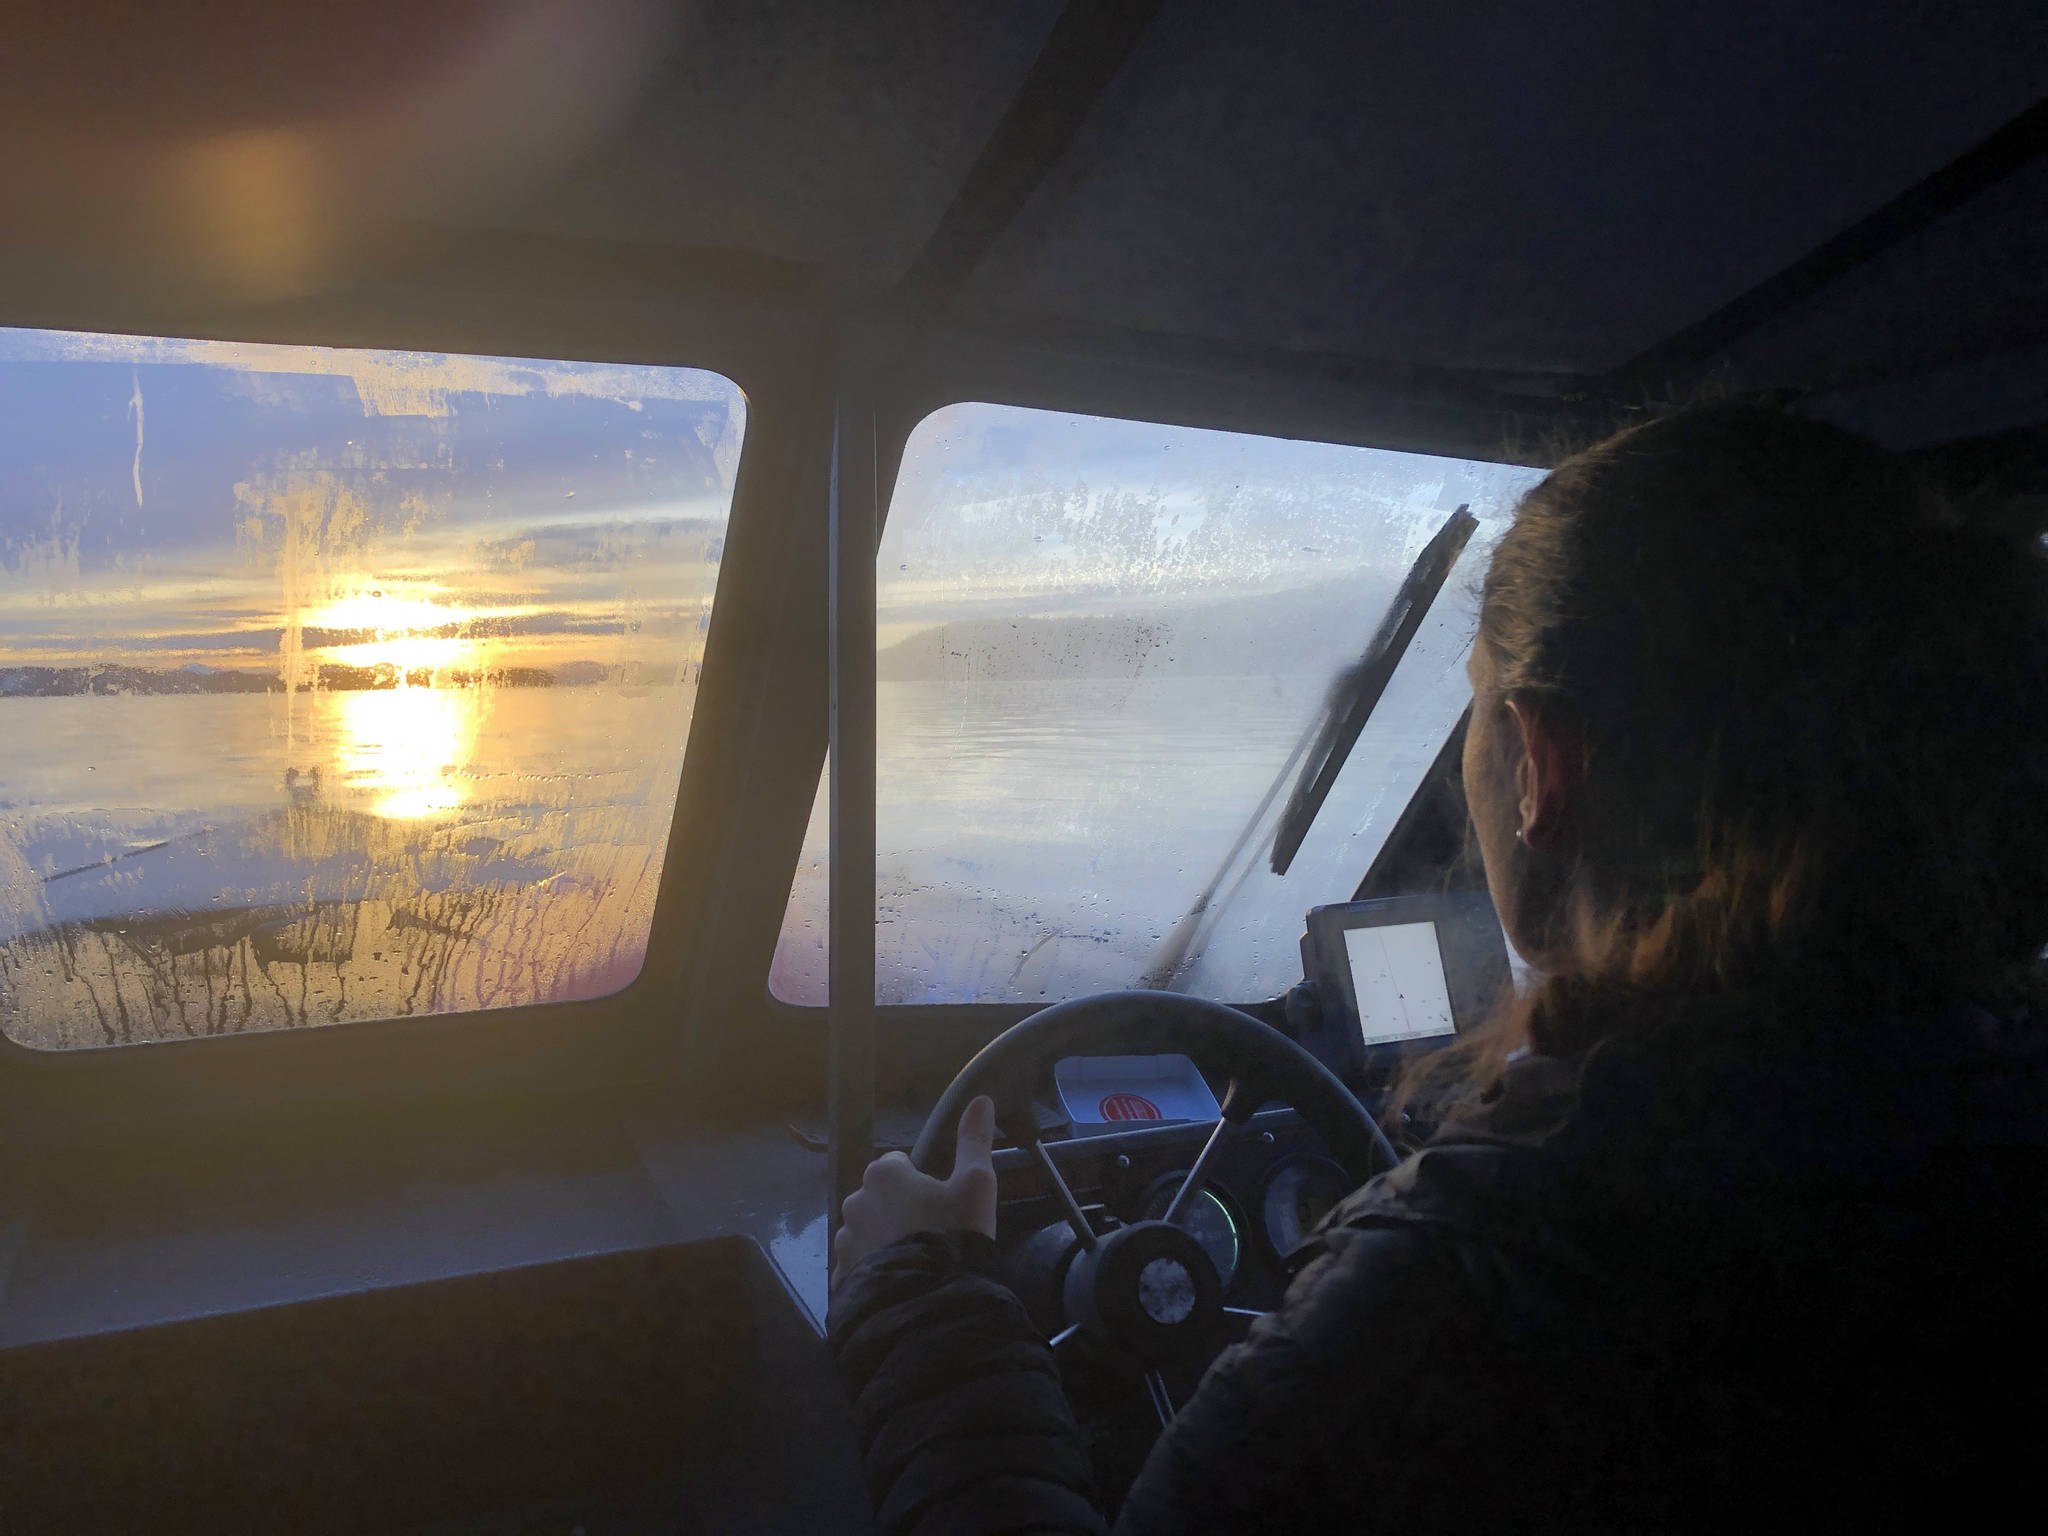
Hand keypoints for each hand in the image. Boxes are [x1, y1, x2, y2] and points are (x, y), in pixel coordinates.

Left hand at [831, 1096, 998, 1288]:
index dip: (919, 1180)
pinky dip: (873, 1268)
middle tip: (931, 1233)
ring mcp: (846, 1239)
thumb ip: (975, 1141)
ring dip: (883, 1238)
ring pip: (867, 1230)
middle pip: (879, 1196)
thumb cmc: (953, 1235)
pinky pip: (858, 1263)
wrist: (927, 1300)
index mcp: (884, 1174)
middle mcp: (856, 1200)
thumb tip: (982, 1099)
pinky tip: (898, 1280)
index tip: (939, 1203)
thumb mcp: (977, 1185)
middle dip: (898, 1209)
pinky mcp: (842, 1274)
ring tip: (916, 1261)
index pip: (898, 1162)